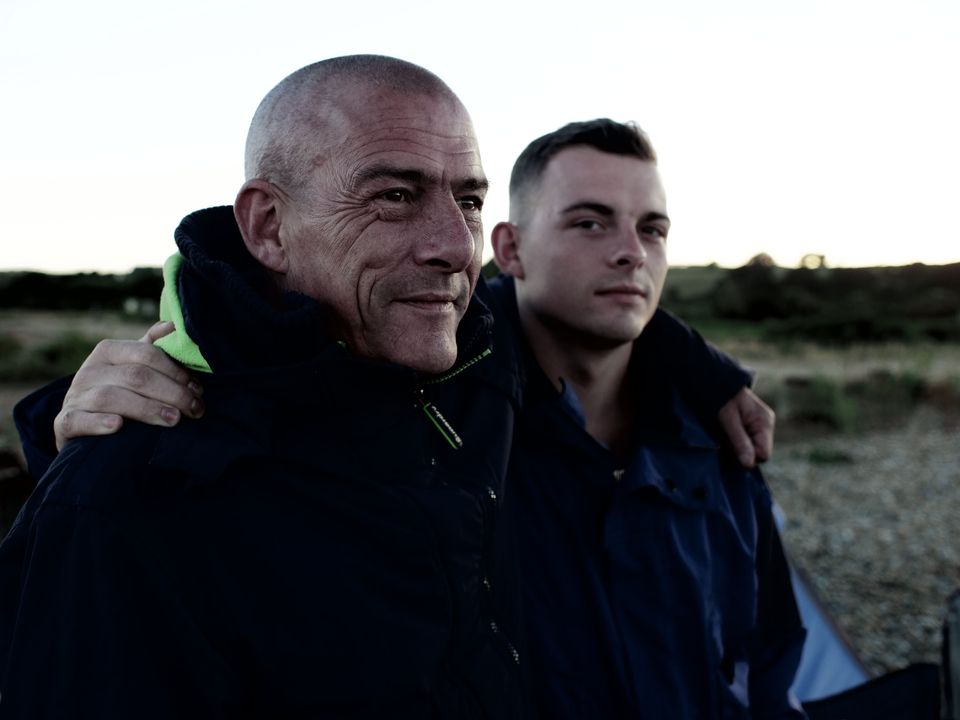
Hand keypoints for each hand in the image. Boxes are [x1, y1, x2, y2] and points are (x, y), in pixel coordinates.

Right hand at [54, 321, 203, 449]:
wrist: (80, 423)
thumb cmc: (118, 391)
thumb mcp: (132, 366)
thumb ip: (152, 347)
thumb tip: (174, 326)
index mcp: (108, 351)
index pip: (146, 354)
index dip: (176, 372)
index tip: (198, 390)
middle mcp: (89, 370)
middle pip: (135, 376)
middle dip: (171, 393)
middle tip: (195, 409)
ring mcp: (74, 396)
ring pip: (111, 398)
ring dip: (146, 409)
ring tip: (174, 419)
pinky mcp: (64, 422)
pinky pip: (78, 420)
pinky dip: (98, 422)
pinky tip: (118, 426)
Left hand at [717, 387, 774, 467]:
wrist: (715, 381)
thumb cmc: (722, 396)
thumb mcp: (728, 418)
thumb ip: (739, 440)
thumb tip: (749, 464)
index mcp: (765, 422)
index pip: (763, 454)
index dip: (747, 456)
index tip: (730, 448)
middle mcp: (765, 427)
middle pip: (756, 455)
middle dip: (739, 452)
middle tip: (723, 439)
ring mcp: (757, 428)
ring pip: (748, 452)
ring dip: (733, 448)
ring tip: (722, 434)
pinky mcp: (748, 429)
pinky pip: (742, 445)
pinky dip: (731, 444)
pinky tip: (723, 435)